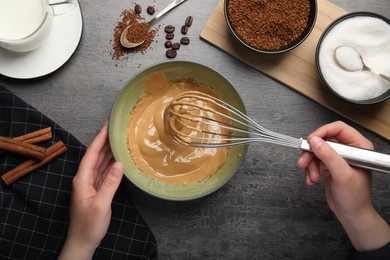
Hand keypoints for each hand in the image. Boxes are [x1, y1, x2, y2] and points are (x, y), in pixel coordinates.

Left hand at [59, 122, 123, 259]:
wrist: (82, 242)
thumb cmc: (89, 226)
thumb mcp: (101, 205)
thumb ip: (110, 184)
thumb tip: (119, 164)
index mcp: (82, 180)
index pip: (92, 154)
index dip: (100, 138)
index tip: (107, 125)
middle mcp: (85, 179)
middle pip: (96, 155)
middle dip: (105, 141)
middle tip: (116, 128)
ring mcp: (91, 185)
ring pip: (101, 163)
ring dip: (109, 151)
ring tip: (119, 139)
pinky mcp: (97, 190)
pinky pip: (105, 172)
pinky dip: (112, 164)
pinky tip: (118, 159)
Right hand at [296, 121, 389, 251]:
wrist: (352, 215)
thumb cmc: (355, 198)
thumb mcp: (342, 175)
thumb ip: (328, 156)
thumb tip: (315, 141)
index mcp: (358, 147)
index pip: (338, 128)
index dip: (322, 132)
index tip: (310, 141)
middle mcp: (348, 150)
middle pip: (323, 140)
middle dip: (311, 152)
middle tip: (303, 162)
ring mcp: (337, 158)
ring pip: (316, 151)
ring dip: (309, 164)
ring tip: (311, 176)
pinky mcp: (328, 166)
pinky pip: (313, 161)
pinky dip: (309, 170)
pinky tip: (312, 180)